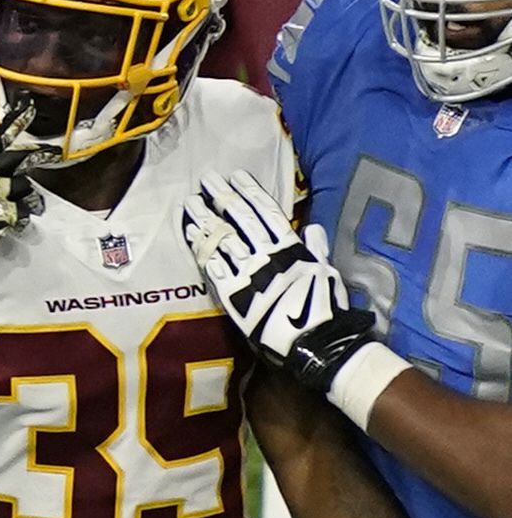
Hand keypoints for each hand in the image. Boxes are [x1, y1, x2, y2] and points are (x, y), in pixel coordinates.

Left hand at [178, 172, 383, 395]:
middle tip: (206, 179)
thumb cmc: (323, 307)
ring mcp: (247, 273)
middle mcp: (265, 254)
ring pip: (221, 238)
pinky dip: (201, 249)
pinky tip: (190, 235)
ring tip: (190, 203)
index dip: (250, 192)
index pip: (266, 211)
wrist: (312, 341)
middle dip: (222, 197)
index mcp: (290, 247)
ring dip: (204, 220)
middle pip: (240, 219)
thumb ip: (316, 248)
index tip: (236, 176)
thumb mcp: (327, 271)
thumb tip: (312, 227)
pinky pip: (212, 266)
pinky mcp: (232, 293)